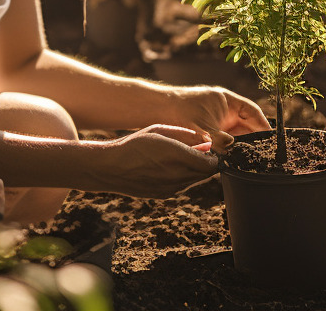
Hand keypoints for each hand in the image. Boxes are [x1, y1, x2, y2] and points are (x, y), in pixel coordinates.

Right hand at [94, 124, 219, 197]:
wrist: (112, 167)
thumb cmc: (135, 143)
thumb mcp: (160, 130)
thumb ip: (187, 136)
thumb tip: (207, 143)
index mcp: (178, 156)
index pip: (211, 164)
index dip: (213, 156)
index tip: (208, 149)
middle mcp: (177, 175)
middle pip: (205, 174)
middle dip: (205, 163)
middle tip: (195, 152)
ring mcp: (171, 188)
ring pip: (194, 180)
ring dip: (193, 170)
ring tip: (176, 157)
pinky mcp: (164, 195)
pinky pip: (182, 186)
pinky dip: (181, 177)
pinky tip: (166, 167)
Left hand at [165, 86, 269, 152]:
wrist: (158, 111)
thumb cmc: (180, 111)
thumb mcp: (202, 127)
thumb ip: (218, 139)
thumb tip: (233, 148)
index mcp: (227, 100)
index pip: (253, 112)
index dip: (264, 125)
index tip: (273, 140)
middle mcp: (225, 110)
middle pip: (248, 125)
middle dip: (256, 139)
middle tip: (265, 155)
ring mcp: (218, 120)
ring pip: (238, 135)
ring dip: (243, 146)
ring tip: (253, 160)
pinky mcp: (211, 131)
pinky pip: (227, 141)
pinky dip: (232, 149)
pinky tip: (235, 161)